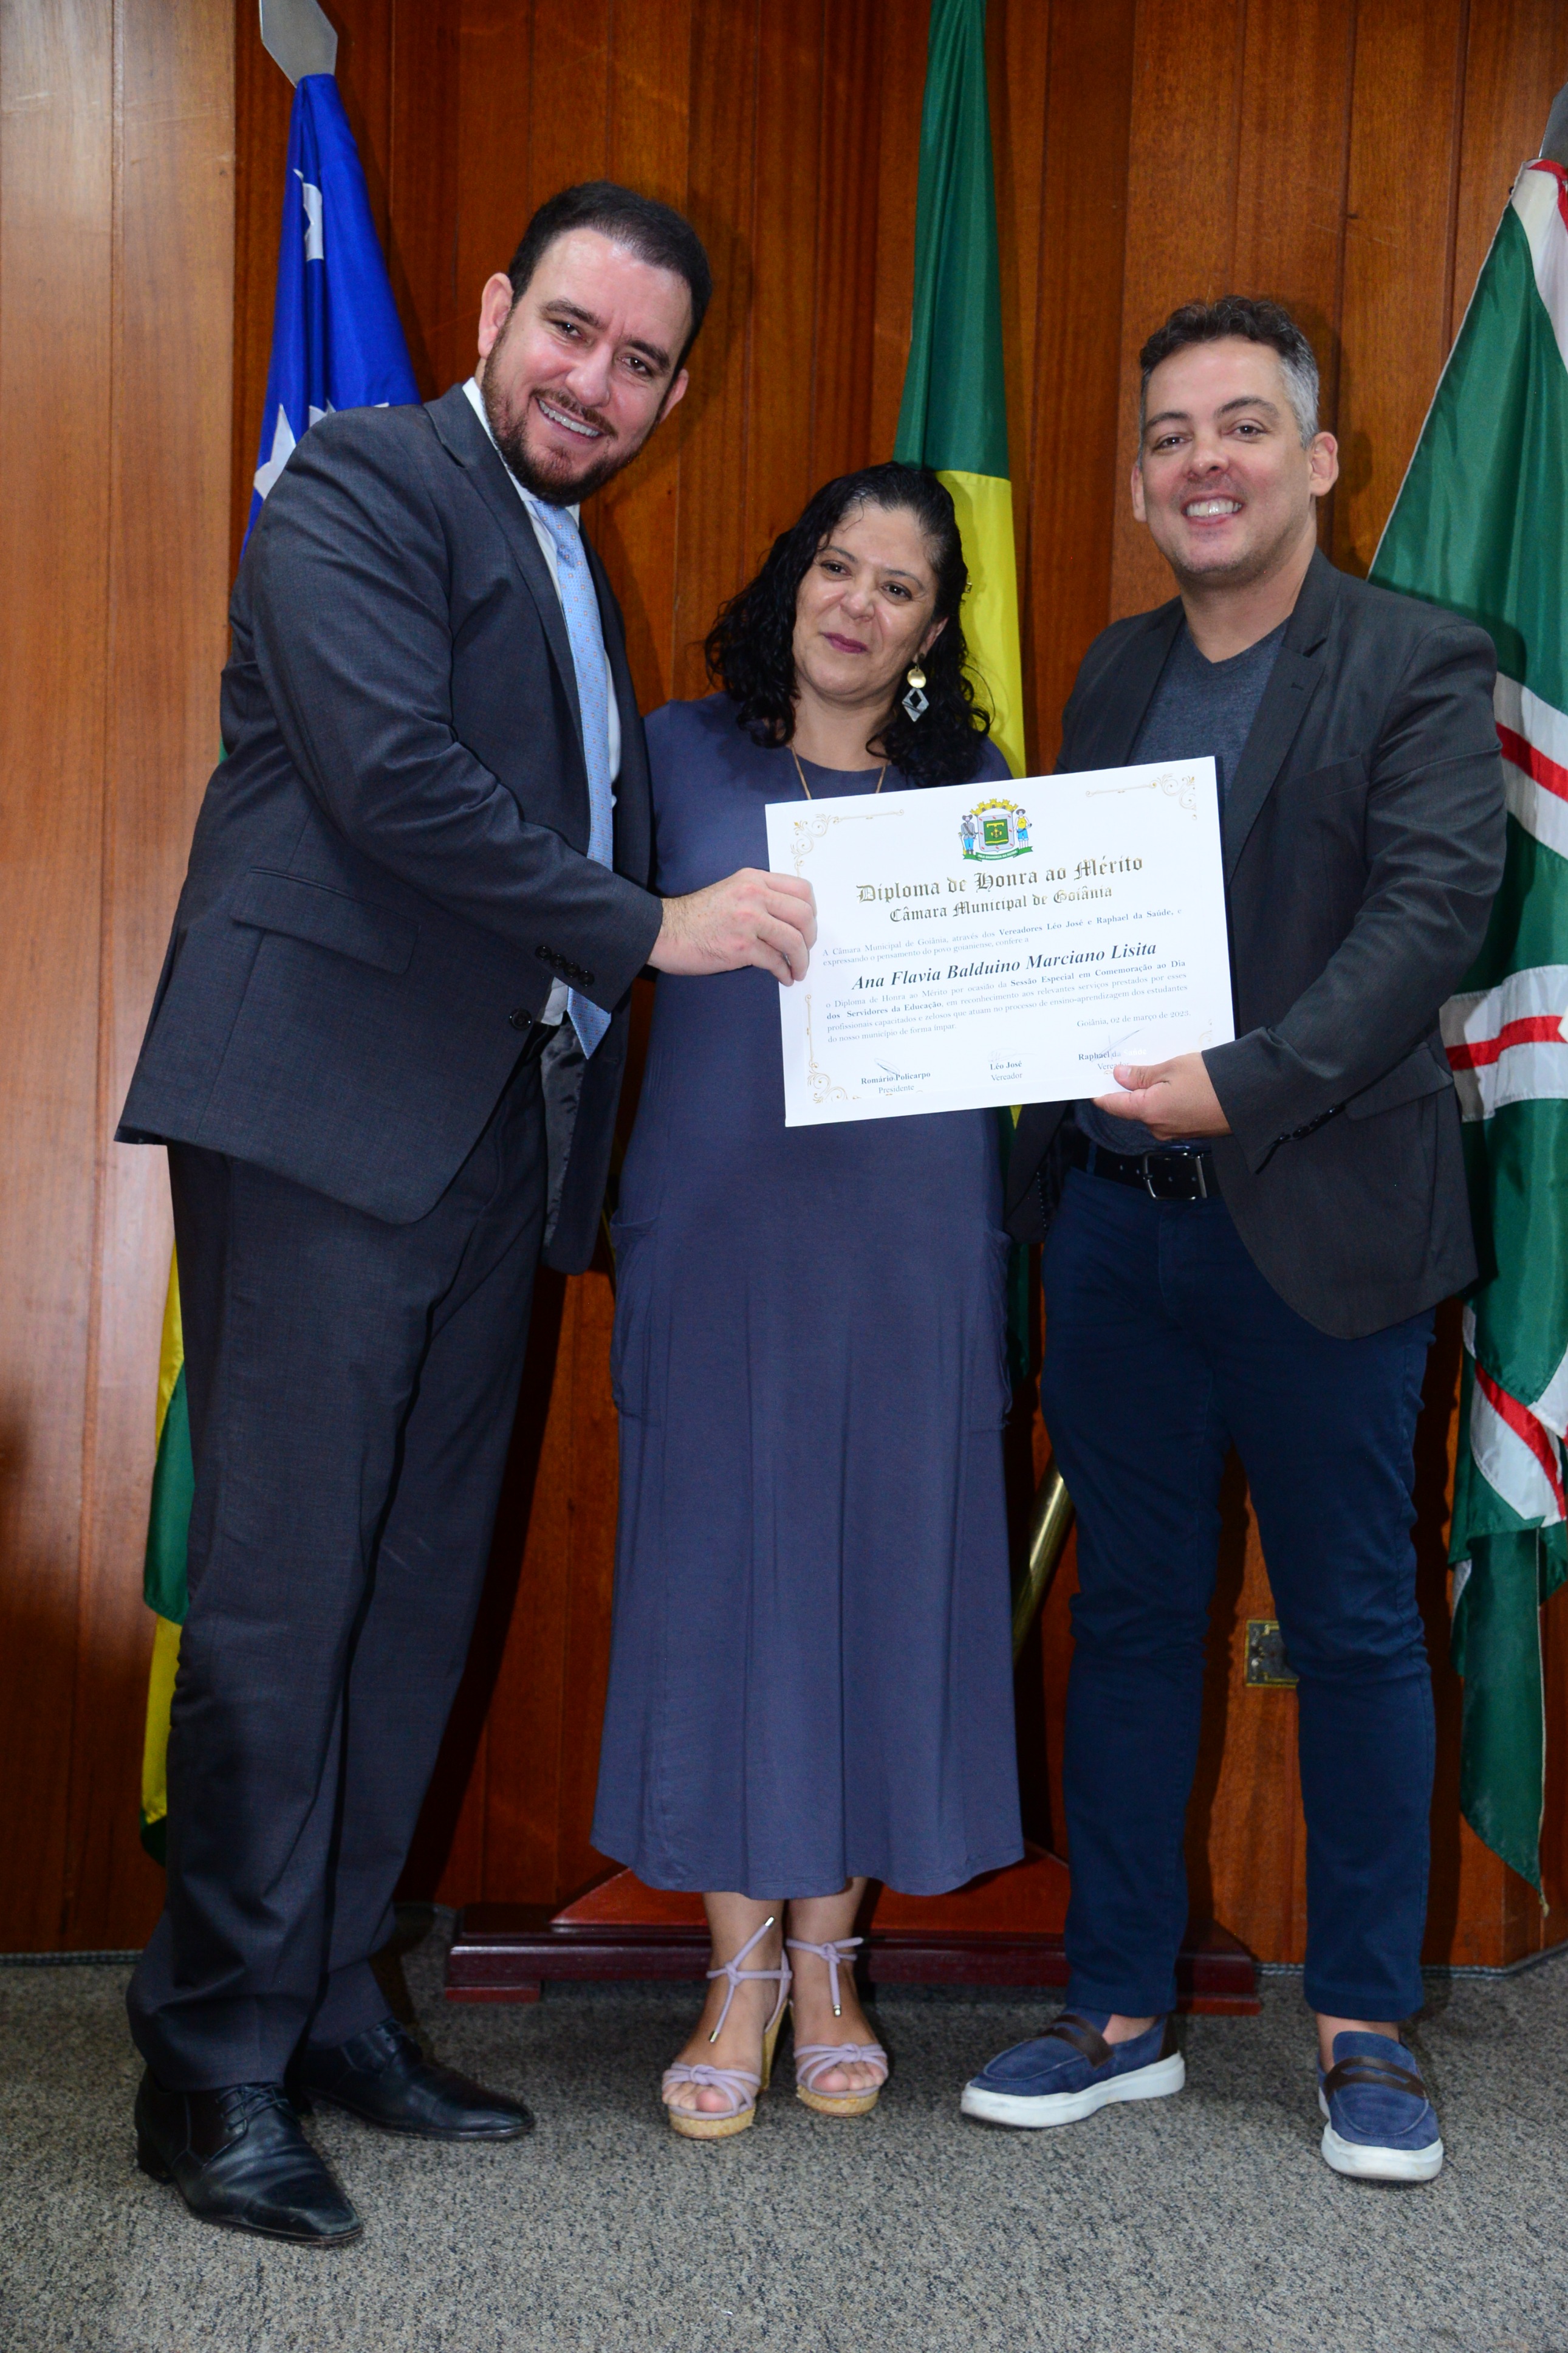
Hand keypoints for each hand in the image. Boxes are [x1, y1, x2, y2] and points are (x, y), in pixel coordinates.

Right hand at [649, 869, 815, 983]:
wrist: (664, 931)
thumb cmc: (695, 916)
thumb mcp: (731, 891)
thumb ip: (759, 896)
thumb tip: (788, 918)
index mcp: (753, 880)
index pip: (802, 889)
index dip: (812, 911)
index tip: (808, 926)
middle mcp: (754, 896)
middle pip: (804, 915)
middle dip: (811, 938)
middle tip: (806, 950)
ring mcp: (748, 921)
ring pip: (794, 940)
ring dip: (801, 960)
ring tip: (797, 970)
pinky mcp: (740, 947)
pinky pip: (775, 961)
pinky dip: (784, 973)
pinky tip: (783, 977)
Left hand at [1093, 1052, 1230, 1139]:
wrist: (1250, 1096)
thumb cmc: (1212, 1080)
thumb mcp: (1172, 1068)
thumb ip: (1141, 1075)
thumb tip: (1119, 1076)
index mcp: (1148, 1111)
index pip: (1113, 1105)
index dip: (1100, 1092)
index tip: (1091, 1082)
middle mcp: (1158, 1127)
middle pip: (1132, 1107)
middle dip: (1130, 1088)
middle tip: (1128, 1065)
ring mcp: (1174, 1132)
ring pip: (1151, 1110)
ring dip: (1150, 1092)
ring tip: (1159, 1069)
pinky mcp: (1188, 1130)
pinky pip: (1168, 1113)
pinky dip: (1166, 1099)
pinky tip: (1175, 1083)